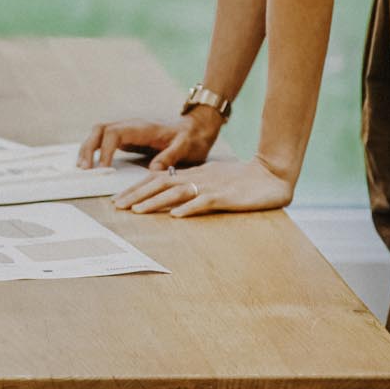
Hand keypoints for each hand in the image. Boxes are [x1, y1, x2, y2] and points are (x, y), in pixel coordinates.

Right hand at [75, 111, 219, 170]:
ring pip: (99, 133)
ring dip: (89, 148)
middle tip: (83, 168)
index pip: (115, 133)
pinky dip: (95, 150)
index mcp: (142, 128)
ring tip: (83, 167)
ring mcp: (127, 130)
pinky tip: (92, 163)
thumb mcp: (186, 147)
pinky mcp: (127, 138)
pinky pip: (104, 140)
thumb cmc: (191, 139)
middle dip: (89, 147)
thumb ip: (170, 157)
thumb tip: (154, 170)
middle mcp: (131, 126)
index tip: (103, 168)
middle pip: (100, 129)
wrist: (195, 129)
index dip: (106, 150)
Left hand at [111, 156, 294, 217]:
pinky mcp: (226, 196)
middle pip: (160, 184)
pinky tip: (176, 215)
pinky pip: (204, 202)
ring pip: (177, 192)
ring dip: (155, 201)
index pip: (158, 179)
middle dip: (137, 195)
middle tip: (117, 206)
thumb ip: (194, 186)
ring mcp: (211, 186)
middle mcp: (197, 177)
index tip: (119, 199)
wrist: (272, 173)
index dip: (137, 189)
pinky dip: (189, 208)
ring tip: (137, 211)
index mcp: (193, 174)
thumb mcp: (213, 180)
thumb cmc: (242, 180)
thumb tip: (173, 199)